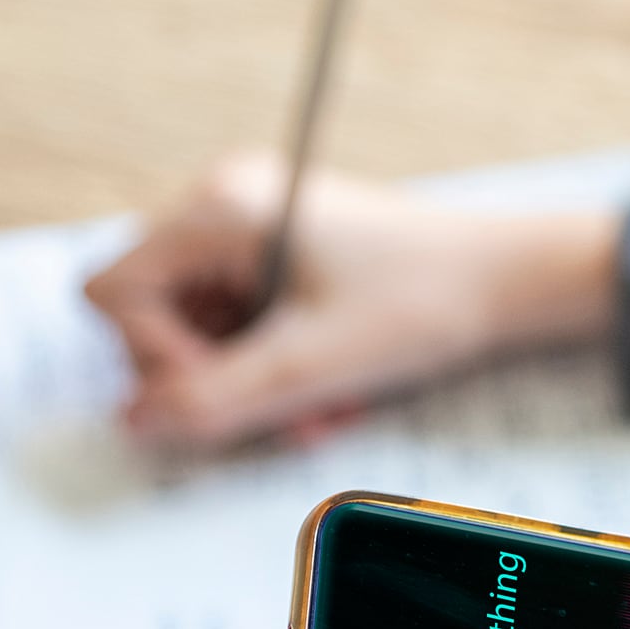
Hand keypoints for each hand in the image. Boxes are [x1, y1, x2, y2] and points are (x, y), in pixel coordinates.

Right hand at [83, 153, 620, 447]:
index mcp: (222, 207)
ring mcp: (256, 227)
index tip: (226, 386)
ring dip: (250, 382)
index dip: (154, 355)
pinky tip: (328, 386)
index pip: (117, 293)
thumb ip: (215, 400)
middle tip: (282, 413)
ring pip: (202, 328)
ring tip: (319, 405)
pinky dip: (276, 366)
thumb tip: (135, 424)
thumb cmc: (425, 301)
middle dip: (212, 377)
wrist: (511, 282)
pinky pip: (244, 322)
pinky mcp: (284, 254)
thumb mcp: (313, 367)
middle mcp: (228, 204)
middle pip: (154, 313)